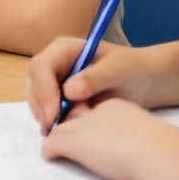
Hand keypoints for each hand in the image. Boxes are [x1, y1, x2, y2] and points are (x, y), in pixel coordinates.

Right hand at [25, 36, 160, 131]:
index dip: (43, 91)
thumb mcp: (118, 69)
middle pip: (33, 84)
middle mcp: (54, 63)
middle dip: (40, 106)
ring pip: (35, 99)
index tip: (54, 114)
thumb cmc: (133, 69)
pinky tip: (65, 130)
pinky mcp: (59, 97)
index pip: (41, 67)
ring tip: (61, 130)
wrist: (145, 81)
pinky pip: (45, 109)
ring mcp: (54, 81)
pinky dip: (51, 121)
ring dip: (44, 116)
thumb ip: (94, 77)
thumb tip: (68, 90)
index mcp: (64, 49)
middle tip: (54, 128)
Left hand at [40, 97, 172, 179]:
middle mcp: (96, 113)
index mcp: (116, 108)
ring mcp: (83, 127)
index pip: (93, 113)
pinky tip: (51, 158)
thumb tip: (143, 151)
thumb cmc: (161, 148)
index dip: (88, 125)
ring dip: (56, 140)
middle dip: (68, 130)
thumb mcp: (148, 136)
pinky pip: (51, 145)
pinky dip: (49, 152)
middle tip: (66, 143)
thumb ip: (138, 138)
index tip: (93, 137)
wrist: (156, 152)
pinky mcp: (74, 144)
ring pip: (58, 130)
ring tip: (56, 152)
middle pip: (73, 118)